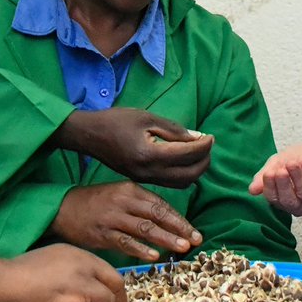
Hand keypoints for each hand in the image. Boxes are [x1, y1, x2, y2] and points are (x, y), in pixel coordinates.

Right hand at [0, 239, 125, 301]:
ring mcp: (80, 272)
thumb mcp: (47, 282)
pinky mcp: (78, 288)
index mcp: (71, 254)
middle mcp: (80, 259)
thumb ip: (68, 293)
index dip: (109, 293)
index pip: (103, 272)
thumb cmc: (13, 287)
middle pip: (115, 280)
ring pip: (113, 292)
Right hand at [52, 182, 201, 261]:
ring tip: (182, 248)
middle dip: (179, 228)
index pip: (161, 205)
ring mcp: (113, 217)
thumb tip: (168, 221)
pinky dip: (141, 249)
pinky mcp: (102, 233)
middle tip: (196, 240)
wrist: (63, 208)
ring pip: (144, 228)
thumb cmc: (96, 202)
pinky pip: (125, 242)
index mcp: (131, 189)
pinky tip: (154, 255)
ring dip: (165, 239)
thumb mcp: (119, 194)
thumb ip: (141, 204)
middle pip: (157, 215)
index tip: (194, 232)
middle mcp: (124, 201)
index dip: (180, 219)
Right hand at [54, 108, 212, 187]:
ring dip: (195, 170)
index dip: (204, 145)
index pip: (187, 154)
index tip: (211, 136)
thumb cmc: (116, 121)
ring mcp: (145, 179)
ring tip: (199, 153)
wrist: (89, 135)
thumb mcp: (146, 118)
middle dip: (204, 161)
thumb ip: (173, 129)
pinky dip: (183, 175)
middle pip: (189, 175)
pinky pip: (170, 184)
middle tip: (208, 145)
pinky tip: (184, 161)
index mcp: (149, 154)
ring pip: (181, 183)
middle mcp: (149, 172)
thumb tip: (198, 138)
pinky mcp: (142, 180)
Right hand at [248, 144, 301, 230]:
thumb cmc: (298, 161)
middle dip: (283, 185)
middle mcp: (297, 203)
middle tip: (280, 170)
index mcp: (282, 197)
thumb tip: (252, 190)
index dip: (269, 187)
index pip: (273, 198)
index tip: (268, 173)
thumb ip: (266, 174)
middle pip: (288, 200)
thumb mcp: (278, 163)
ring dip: (297, 178)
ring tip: (292, 163)